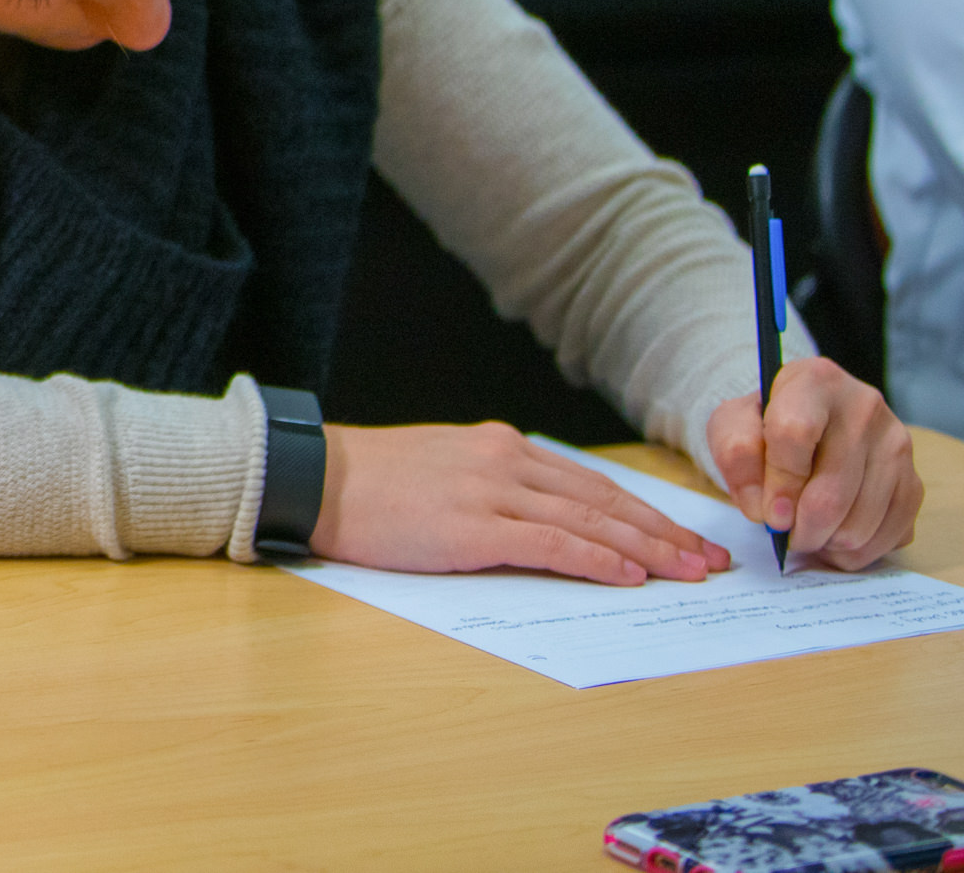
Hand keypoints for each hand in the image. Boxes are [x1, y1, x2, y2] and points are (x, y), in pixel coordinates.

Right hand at [310, 421, 728, 585]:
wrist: (315, 477)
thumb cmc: (372, 482)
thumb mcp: (445, 469)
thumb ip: (497, 486)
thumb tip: (549, 521)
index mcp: (500, 446)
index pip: (591, 482)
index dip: (645, 513)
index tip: (684, 537)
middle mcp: (504, 460)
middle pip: (603, 500)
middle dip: (663, 532)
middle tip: (708, 560)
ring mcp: (489, 491)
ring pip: (589, 520)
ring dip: (646, 549)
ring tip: (686, 572)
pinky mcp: (470, 526)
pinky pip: (550, 542)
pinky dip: (595, 559)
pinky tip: (627, 576)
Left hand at [707, 356, 922, 571]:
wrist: (806, 421)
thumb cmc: (764, 423)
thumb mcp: (732, 425)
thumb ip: (736, 457)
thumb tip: (763, 509)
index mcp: (815, 381)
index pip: (794, 434)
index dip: (778, 484)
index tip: (768, 514)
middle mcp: (865, 407)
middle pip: (832, 492)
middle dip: (801, 527)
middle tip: (784, 533)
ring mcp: (897, 445)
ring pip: (860, 522)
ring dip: (826, 542)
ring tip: (806, 530)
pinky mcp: (914, 481)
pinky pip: (888, 536)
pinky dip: (855, 551)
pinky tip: (832, 537)